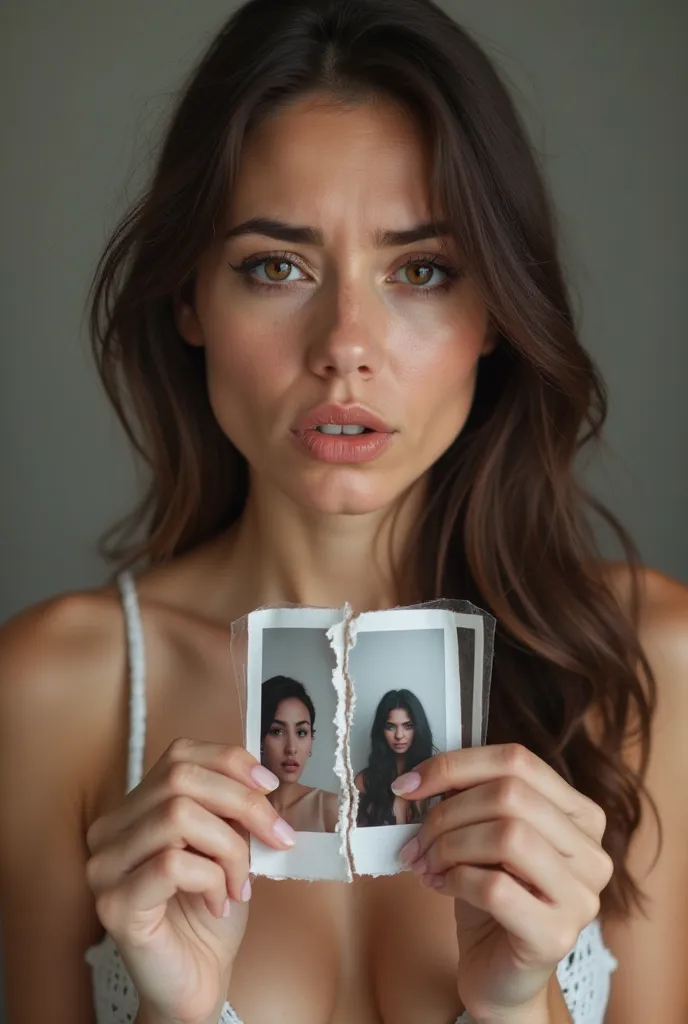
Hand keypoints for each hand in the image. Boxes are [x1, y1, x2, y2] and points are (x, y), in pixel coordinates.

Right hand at [86, 738, 295, 1023]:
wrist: (198, 980)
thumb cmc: (211, 910)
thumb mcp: (227, 843)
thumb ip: (232, 808)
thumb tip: (263, 782)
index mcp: (134, 808)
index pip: (178, 755)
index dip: (229, 761)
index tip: (270, 786)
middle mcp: (109, 831)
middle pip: (180, 779)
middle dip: (243, 803)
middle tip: (276, 837)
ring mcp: (105, 867)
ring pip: (178, 816)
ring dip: (229, 848)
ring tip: (239, 883)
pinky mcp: (114, 905)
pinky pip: (173, 864)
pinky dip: (211, 879)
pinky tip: (218, 903)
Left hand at [394, 743, 612, 1022]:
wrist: (499, 973)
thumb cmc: (491, 898)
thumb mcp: (484, 834)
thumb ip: (470, 798)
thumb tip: (419, 776)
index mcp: (580, 814)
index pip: (518, 760)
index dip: (456, 765)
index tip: (409, 784)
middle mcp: (592, 851)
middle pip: (510, 795)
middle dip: (448, 811)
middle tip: (417, 837)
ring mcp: (581, 896)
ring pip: (508, 836)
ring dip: (450, 845)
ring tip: (426, 863)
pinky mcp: (557, 936)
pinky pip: (496, 887)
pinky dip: (456, 879)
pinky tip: (442, 886)